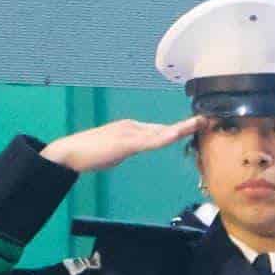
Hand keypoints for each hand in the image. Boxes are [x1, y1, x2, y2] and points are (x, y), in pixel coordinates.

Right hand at [42, 116, 200, 175]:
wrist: (67, 153)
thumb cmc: (86, 154)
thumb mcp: (112, 151)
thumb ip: (125, 148)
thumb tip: (133, 148)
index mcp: (129, 129)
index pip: (160, 130)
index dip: (179, 129)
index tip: (196, 127)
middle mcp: (132, 127)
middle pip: (165, 127)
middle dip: (186, 125)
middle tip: (207, 120)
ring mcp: (129, 133)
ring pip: (162, 131)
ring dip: (182, 127)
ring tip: (201, 123)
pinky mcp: (125, 142)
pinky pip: (150, 140)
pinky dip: (165, 137)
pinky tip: (178, 134)